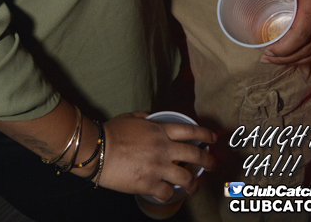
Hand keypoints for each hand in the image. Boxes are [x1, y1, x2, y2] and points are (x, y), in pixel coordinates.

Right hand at [98, 111, 215, 201]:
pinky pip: (167, 192)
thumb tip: (152, 119)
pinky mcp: (149, 184)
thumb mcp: (131, 117)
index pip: (189, 131)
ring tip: (194, 186)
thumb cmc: (112, 132)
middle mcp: (163, 148)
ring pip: (186, 178)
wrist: (97, 149)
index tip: (212, 138)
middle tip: (213, 164)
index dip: (204, 134)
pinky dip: (169, 193)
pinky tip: (168, 192)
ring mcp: (158, 167)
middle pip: (194, 154)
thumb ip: (146, 118)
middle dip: (208, 160)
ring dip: (193, 183)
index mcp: (159, 130)